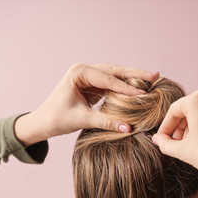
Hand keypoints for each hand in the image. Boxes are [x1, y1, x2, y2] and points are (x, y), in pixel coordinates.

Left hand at [15, 63, 157, 145]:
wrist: (42, 122)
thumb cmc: (56, 118)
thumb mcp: (82, 119)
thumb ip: (106, 122)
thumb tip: (129, 128)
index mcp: (79, 72)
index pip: (108, 79)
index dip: (126, 88)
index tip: (143, 94)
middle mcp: (85, 69)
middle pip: (114, 71)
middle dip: (135, 74)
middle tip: (155, 75)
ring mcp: (89, 76)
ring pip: (115, 75)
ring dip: (132, 78)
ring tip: (151, 78)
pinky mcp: (92, 84)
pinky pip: (112, 83)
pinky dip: (125, 86)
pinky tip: (138, 88)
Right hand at [152, 89, 197, 191]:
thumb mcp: (184, 150)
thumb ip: (166, 144)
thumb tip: (157, 139)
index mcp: (196, 100)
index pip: (173, 112)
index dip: (165, 128)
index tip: (162, 140)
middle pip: (184, 110)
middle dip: (177, 128)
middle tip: (173, 144)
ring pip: (196, 112)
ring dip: (187, 127)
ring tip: (185, 145)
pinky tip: (197, 141)